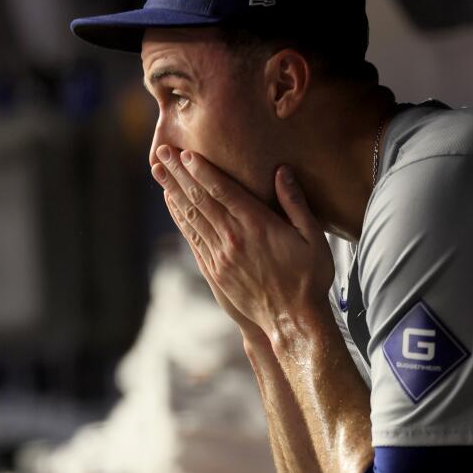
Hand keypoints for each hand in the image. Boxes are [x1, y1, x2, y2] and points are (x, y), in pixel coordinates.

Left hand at [152, 146, 335, 344]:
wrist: (293, 321)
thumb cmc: (310, 278)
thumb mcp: (313, 238)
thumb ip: (296, 203)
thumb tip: (281, 171)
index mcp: (258, 226)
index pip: (223, 191)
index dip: (202, 170)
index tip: (186, 153)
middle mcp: (234, 239)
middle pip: (200, 200)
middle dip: (179, 173)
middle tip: (162, 152)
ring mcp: (221, 257)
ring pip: (191, 217)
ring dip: (173, 192)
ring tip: (159, 171)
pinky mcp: (216, 272)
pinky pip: (193, 239)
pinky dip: (180, 219)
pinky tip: (172, 204)